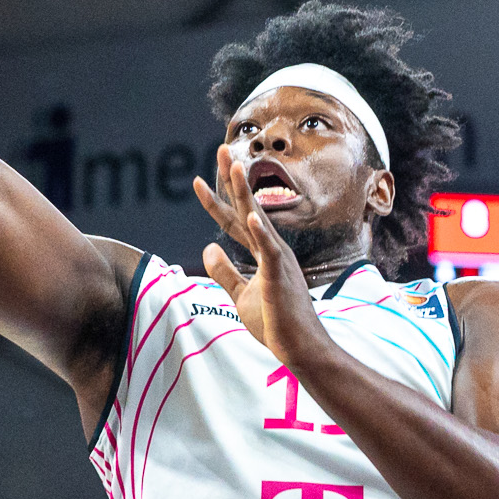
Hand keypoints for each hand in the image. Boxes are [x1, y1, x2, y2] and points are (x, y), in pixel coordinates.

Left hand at [192, 146, 329, 365]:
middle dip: (233, 179)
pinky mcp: (281, 276)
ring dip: (246, 193)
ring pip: (258, 219)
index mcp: (263, 252)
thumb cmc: (276, 322)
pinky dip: (261, 232)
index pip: (234, 221)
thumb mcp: (241, 294)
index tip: (196, 181)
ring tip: (235, 167)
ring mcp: (278, 260)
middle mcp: (272, 249)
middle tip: (221, 149)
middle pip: (247, 208)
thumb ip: (225, 271)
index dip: (215, 201)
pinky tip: (251, 215)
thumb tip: (208, 248)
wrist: (301, 349)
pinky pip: (271, 251)